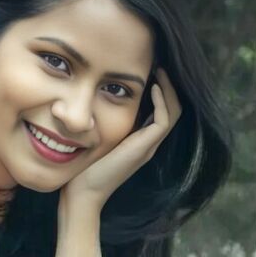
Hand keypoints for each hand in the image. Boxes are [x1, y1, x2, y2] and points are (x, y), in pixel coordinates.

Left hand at [60, 68, 182, 213]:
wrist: (83, 192)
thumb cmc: (83, 167)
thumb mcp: (95, 137)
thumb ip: (101, 122)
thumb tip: (91, 100)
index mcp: (138, 140)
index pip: (160, 110)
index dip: (159, 90)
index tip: (149, 70)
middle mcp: (148, 142)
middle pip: (172, 109)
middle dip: (168, 86)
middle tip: (159, 64)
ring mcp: (148, 146)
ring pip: (172, 112)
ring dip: (168, 90)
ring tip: (160, 70)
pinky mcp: (144, 147)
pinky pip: (163, 120)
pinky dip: (161, 102)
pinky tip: (152, 87)